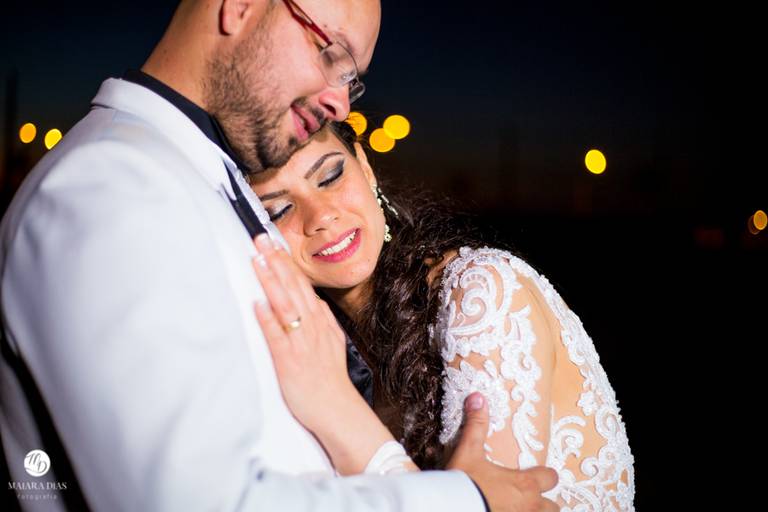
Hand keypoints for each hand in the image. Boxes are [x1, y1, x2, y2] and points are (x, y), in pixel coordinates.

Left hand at [251, 234, 402, 473]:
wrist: (337, 409)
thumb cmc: (330, 380)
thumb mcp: (335, 343)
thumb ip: (324, 322)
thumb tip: (315, 302)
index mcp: (321, 322)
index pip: (302, 285)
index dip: (286, 263)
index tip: (274, 244)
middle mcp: (312, 327)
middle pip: (293, 288)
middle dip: (276, 262)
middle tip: (261, 240)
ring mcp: (301, 342)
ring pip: (285, 305)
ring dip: (271, 281)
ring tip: (257, 260)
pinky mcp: (288, 360)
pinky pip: (277, 335)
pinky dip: (267, 317)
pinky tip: (257, 302)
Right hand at [447, 393, 558, 511]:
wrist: (451, 509)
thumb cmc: (464, 484)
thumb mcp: (468, 452)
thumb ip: (476, 426)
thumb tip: (478, 397)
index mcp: (525, 484)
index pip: (550, 478)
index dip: (545, 475)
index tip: (537, 474)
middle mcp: (530, 506)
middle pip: (553, 506)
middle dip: (545, 502)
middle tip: (531, 498)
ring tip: (522, 508)